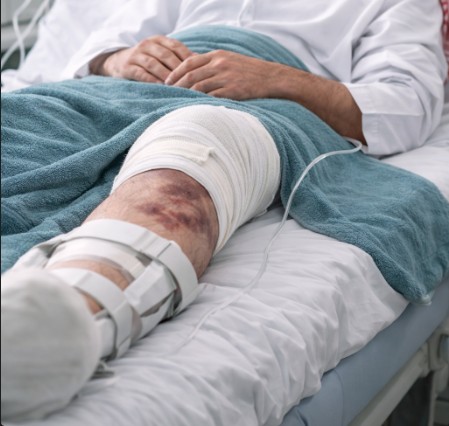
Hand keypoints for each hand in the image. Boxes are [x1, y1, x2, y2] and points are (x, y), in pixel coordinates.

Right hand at [90, 36, 194, 82]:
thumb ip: (178, 57)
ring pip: (154, 65)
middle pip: (166, 56)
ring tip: (177, 87)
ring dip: (167, 76)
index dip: (187, 58)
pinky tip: (162, 88)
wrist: (118, 62)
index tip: (198, 70)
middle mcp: (147, 45)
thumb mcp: (161, 54)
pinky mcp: (127, 67)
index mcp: (158, 40)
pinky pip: (142, 74)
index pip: (176, 47)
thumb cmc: (148, 61)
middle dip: (178, 69)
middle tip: (190, 82)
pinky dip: (153, 81)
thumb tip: (201, 62)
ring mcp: (136, 55)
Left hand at [165, 50, 281, 99]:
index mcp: (217, 55)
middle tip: (168, 95)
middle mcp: (220, 64)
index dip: (175, 73)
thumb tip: (192, 70)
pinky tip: (194, 107)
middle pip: (191, 76)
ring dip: (186, 96)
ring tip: (178, 103)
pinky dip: (201, 102)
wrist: (271, 78)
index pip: (188, 62)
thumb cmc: (248, 71)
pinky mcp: (233, 91)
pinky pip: (212, 97)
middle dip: (176, 86)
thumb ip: (211, 63)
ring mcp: (226, 77)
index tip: (167, 82)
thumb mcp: (229, 59)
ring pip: (199, 87)